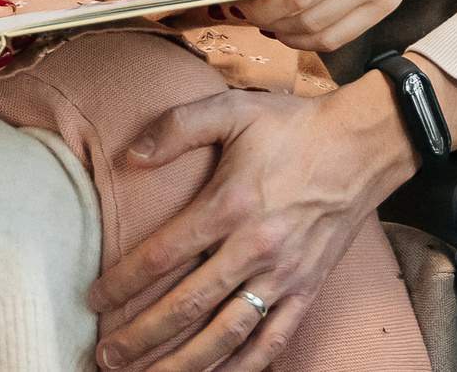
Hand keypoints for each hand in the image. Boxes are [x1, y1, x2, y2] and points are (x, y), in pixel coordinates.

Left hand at [87, 77, 415, 371]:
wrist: (364, 145)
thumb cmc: (294, 127)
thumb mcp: (233, 109)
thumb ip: (177, 127)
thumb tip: (128, 155)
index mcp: (231, 204)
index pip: (162, 254)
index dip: (121, 282)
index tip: (92, 297)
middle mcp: (255, 247)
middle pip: (186, 306)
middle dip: (139, 337)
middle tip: (104, 355)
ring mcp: (284, 275)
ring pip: (224, 335)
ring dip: (180, 364)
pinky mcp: (306, 291)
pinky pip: (270, 342)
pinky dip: (239, 368)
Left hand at [232, 0, 456, 53]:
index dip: (259, 0)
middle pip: (302, 16)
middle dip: (261, 16)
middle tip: (244, 3)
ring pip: (316, 34)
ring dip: (281, 31)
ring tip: (266, 12)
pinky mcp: (385, 7)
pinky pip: (338, 39)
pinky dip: (307, 39)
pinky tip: (293, 23)